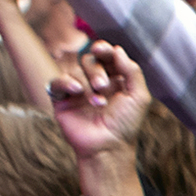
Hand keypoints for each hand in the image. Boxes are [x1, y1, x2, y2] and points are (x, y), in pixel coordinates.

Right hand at [52, 41, 148, 157]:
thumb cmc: (126, 125)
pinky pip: (57, 81)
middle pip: (89, 59)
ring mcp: (77, 90)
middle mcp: (95, 82)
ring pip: (74, 70)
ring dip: (87, 82)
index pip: (105, 56)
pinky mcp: (62, 99)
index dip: (103, 49)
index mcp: (114, 79)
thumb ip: (132, 71)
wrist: (108, 147)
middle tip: (103, 87)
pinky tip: (77, 91)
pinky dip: (65, 82)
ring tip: (98, 103)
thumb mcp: (139, 97)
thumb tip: (117, 50)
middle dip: (96, 70)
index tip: (102, 50)